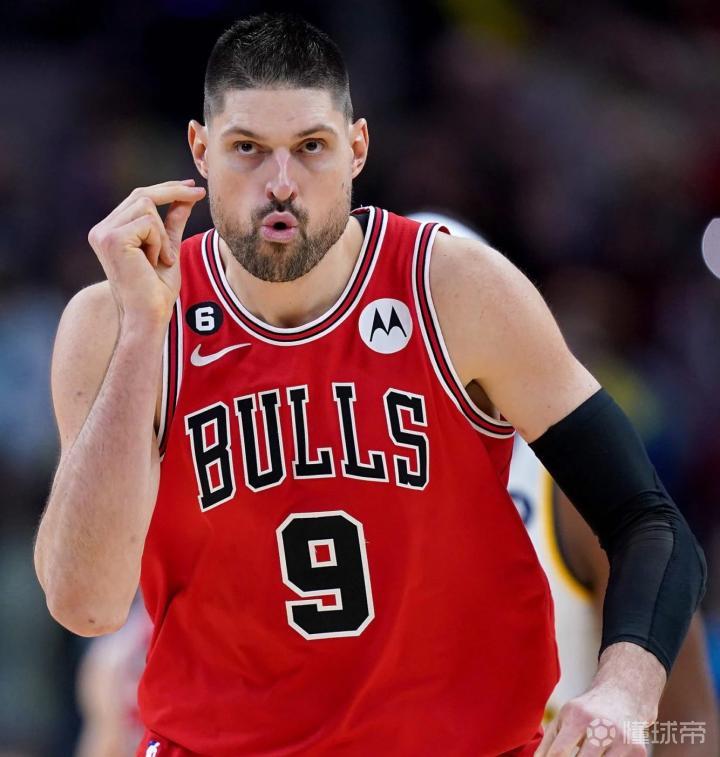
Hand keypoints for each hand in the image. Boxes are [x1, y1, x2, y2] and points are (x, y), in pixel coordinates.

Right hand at [88, 179, 205, 323]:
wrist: (149, 315)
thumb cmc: (157, 290)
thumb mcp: (168, 249)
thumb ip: (172, 223)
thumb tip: (186, 197)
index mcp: (109, 232)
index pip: (138, 198)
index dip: (166, 189)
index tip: (192, 186)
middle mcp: (101, 230)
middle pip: (142, 195)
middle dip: (173, 193)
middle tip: (198, 193)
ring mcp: (103, 233)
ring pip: (147, 205)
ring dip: (163, 233)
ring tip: (161, 258)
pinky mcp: (112, 239)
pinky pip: (148, 222)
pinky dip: (159, 242)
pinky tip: (155, 262)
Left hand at [535, 642, 666, 755]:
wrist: (624, 695)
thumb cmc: (587, 710)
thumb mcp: (565, 717)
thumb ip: (549, 742)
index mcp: (578, 717)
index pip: (559, 753)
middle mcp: (601, 727)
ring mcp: (622, 740)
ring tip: (587, 754)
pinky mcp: (638, 751)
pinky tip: (603, 755)